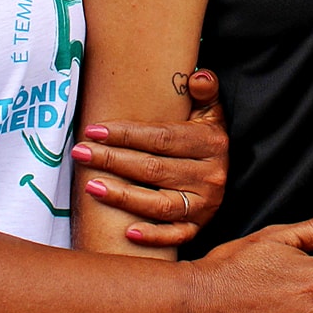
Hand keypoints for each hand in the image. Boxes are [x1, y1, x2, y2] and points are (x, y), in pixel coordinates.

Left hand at [73, 70, 227, 246]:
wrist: (232, 172)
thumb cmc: (206, 138)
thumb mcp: (211, 111)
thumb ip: (205, 90)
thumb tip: (198, 76)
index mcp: (210, 142)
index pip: (162, 138)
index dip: (127, 134)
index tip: (95, 130)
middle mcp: (210, 175)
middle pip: (154, 169)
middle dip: (113, 160)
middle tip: (81, 152)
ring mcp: (205, 205)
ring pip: (159, 204)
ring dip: (123, 196)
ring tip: (90, 185)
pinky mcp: (199, 228)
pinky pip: (175, 236)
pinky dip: (153, 236)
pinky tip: (127, 232)